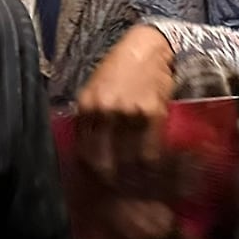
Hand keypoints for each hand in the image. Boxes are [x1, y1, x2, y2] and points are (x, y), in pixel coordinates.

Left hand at [76, 25, 175, 182]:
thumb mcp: (95, 91)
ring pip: (129, 159)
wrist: (147, 48)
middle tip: (118, 190)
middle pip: (104, 160)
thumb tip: (88, 153)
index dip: (92, 173)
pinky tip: (152, 169)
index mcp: (87, 106)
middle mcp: (105, 111)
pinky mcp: (153, 114)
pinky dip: (151, 163)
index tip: (99, 184)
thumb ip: (90, 119)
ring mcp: (129, 113)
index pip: (85, 152)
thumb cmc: (119, 70)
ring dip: (133, 176)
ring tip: (136, 185)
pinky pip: (151, 150)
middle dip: (110, 180)